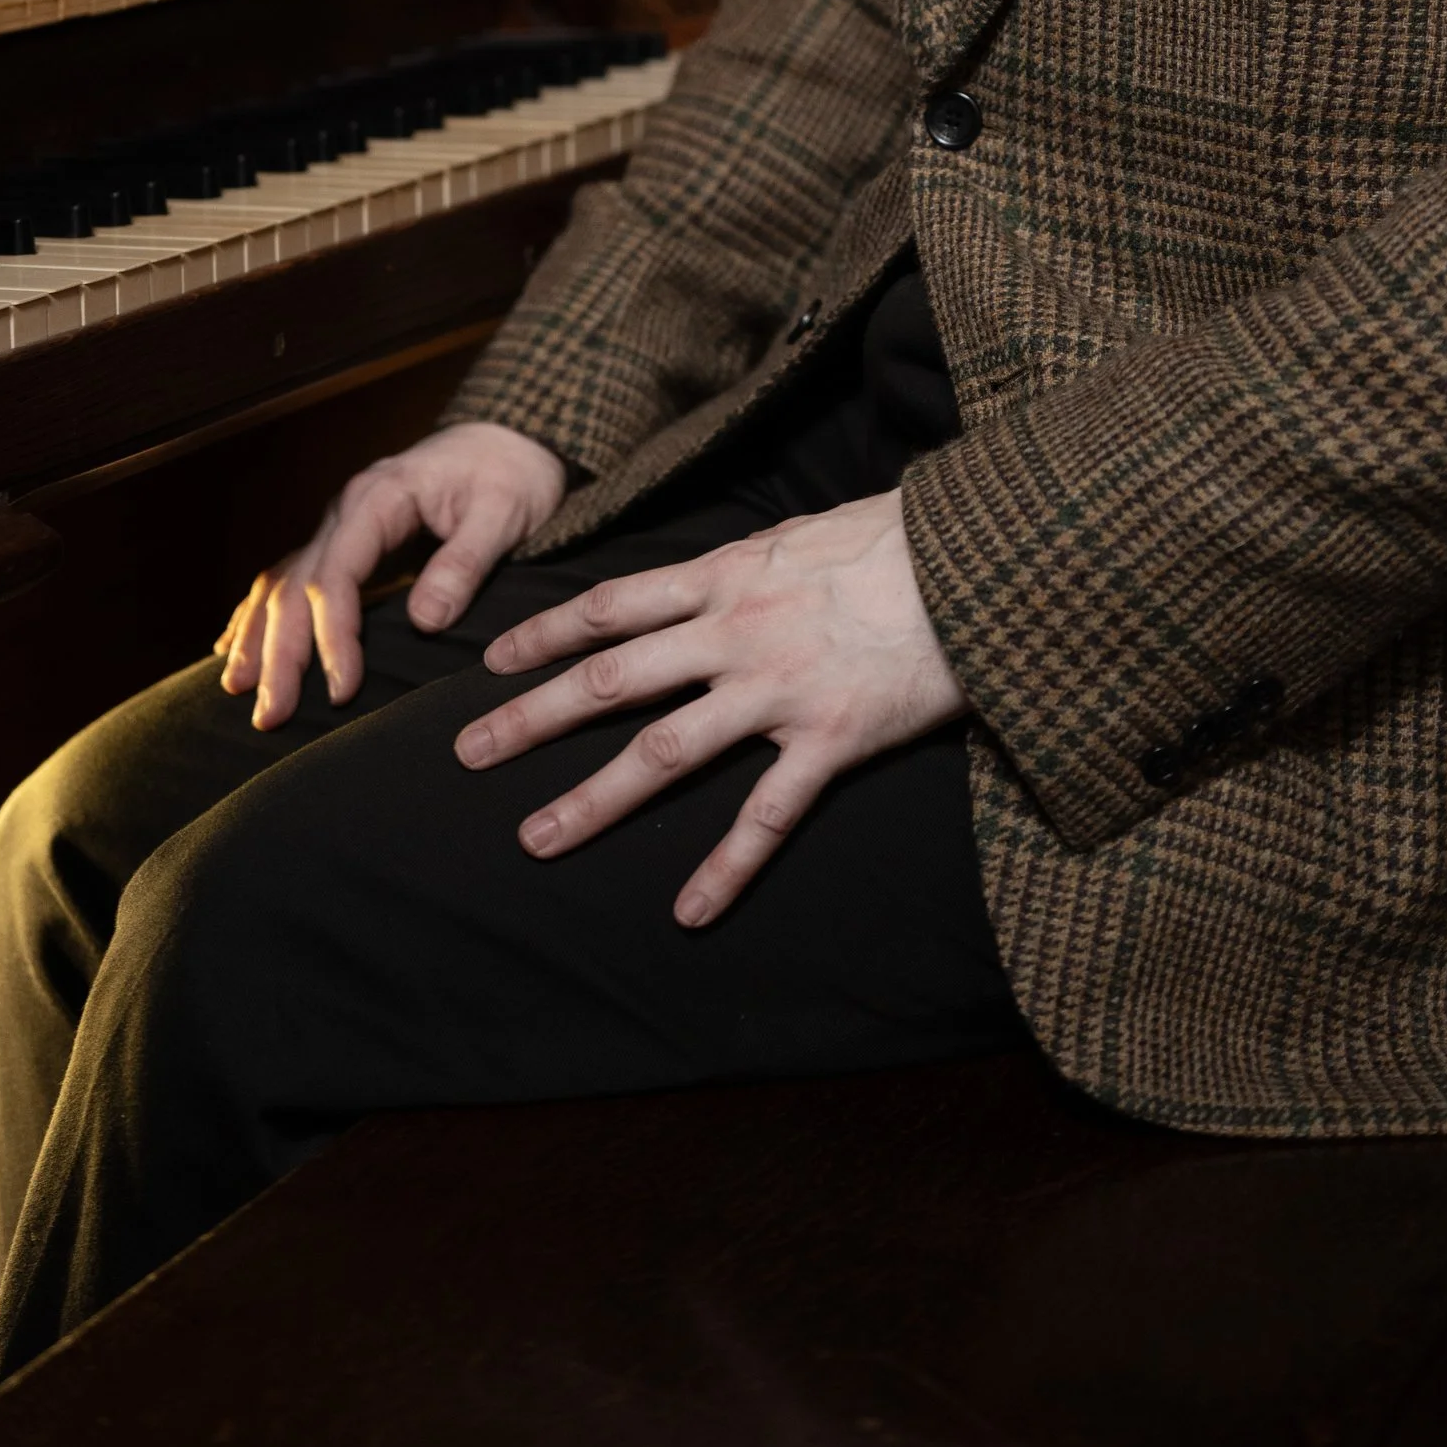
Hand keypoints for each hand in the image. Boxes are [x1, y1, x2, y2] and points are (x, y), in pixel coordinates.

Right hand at [215, 420, 568, 727]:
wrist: (510, 438)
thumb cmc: (510, 476)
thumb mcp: (504, 513)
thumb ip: (465, 563)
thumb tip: (424, 622)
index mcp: (379, 497)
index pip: (337, 574)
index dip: (333, 635)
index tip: (342, 689)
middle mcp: (346, 509)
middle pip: (296, 585)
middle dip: (280, 653)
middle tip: (272, 715)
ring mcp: (340, 524)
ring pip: (282, 583)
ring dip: (259, 638)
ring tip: (238, 692)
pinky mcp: (345, 541)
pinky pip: (289, 578)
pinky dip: (260, 616)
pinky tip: (235, 650)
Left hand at [454, 489, 963, 925]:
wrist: (979, 558)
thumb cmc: (898, 538)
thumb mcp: (805, 534)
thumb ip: (751, 565)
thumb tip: (717, 575)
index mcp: (726, 575)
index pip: (611, 605)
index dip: (546, 633)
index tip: (490, 660)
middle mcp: (735, 632)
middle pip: (611, 680)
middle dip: (532, 719)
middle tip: (466, 754)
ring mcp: (779, 689)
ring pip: (665, 753)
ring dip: (594, 799)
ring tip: (536, 839)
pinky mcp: (832, 738)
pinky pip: (767, 815)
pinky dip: (725, 868)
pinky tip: (689, 913)